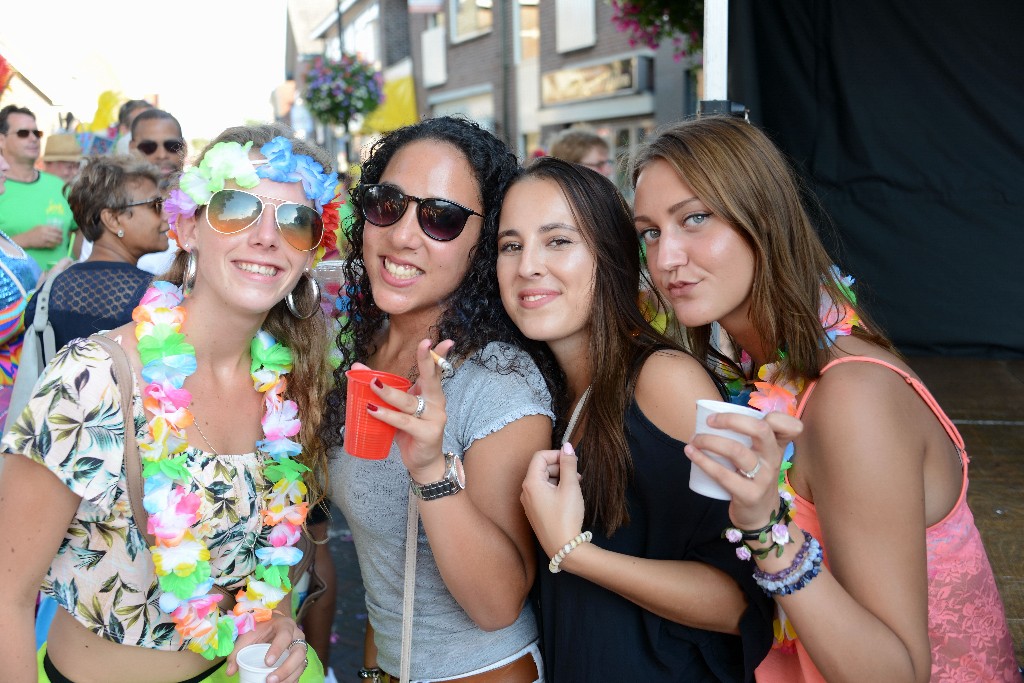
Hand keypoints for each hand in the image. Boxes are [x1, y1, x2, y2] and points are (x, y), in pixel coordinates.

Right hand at [18, 224, 62, 248]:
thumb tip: (55, 228)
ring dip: (59, 242)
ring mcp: (44, 239)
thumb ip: (46, 227)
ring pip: (55, 240)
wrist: (26, 238)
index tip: (62, 233)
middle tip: (62, 238)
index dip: (60, 231)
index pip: (55, 229)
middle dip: (61, 237)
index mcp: (44, 227)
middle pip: (56, 235)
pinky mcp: (43, 244)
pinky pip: (51, 245)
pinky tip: (56, 245)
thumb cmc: (32, 232)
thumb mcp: (39, 227)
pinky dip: (55, 245)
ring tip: (61, 242)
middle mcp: (45, 233)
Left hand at [225, 612, 308, 682]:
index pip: (285, 636)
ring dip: (289, 677)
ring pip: (301, 664)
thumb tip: (230, 671)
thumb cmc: (260, 629)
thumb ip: (237, 652)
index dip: (278, 649)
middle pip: (299, 652)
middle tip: (270, 680)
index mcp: (285, 626)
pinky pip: (299, 671)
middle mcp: (297, 636)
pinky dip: (292, 680)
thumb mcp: (248, 635)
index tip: (267, 662)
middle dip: (286, 668)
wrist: (272, 624)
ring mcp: (300, 648)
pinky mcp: (300, 660)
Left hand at [363, 339, 454, 481]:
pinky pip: (404, 422)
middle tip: (424, 343)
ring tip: (373, 384)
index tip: (440, 340)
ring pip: (408, 402)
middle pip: (431, 379)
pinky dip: (387, 416)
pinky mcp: (427, 434)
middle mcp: (436, 403)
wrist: (424, 463)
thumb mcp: (400, 409)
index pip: (435, 370)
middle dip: (427, 360)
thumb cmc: (411, 432)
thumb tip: (357, 368)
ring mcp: (434, 419)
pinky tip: (373, 410)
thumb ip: (385, 391)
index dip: (437, 354)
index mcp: (431, 394)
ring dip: (389, 393)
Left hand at [521, 443, 584, 557]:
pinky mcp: (535, 512)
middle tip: (577, 475)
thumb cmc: (566, 517)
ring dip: (559, 478)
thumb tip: (567, 446)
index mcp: (531, 483)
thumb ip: (568, 464)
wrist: (563, 548)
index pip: (540, 456)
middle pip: (541, 468)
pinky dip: (556, 489)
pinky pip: (543, 492)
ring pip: (543, 480)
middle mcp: (526, 492)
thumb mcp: (570, 487)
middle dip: (559, 467)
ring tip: (576, 485)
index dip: (556, 454)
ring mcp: (529, 503)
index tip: (571, 460)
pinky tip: (569, 496)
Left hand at [684, 411, 802, 530]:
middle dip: (731, 420)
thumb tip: (711, 413)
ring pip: (737, 451)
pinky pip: (723, 474)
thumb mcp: (762, 456)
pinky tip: (691, 453)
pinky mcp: (749, 494)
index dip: (776, 416)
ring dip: (710, 441)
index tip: (744, 412)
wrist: (760, 515)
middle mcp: (774, 459)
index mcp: (777, 446)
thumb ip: (751, 435)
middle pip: (761, 430)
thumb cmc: (755, 478)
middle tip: (710, 421)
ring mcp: (764, 478)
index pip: (790, 425)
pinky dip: (703, 461)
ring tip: (694, 439)